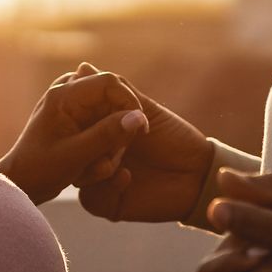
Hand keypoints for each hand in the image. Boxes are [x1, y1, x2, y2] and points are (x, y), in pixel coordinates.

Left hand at [0, 68, 148, 204]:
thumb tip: (139, 118)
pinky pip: (104, 121)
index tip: (140, 129)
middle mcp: (68, 91)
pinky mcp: (77, 115)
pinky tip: (94, 160)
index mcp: (63, 95)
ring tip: (98, 162)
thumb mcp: (76, 155)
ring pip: (111, 111)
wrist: (21, 181)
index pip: (109, 82)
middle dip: (119, 126)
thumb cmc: (41, 169)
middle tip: (113, 154)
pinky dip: (105, 141)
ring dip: (112, 138)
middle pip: (113, 97)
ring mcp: (73, 103)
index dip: (129, 102)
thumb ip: (107, 135)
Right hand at [71, 66, 212, 224]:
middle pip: (71, 153)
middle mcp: (97, 156)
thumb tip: (82, 67)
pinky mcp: (110, 204)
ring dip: (95, 166)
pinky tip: (127, 177)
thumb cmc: (175, 138)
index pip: (75, 126)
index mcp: (102, 132)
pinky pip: (92, 199)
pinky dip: (107, 187)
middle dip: (86, 143)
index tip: (79, 109)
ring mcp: (101, 181)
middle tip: (105, 136)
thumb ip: (115, 91)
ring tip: (119, 158)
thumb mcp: (144, 111)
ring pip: (77, 177)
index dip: (74, 118)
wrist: (200, 174)